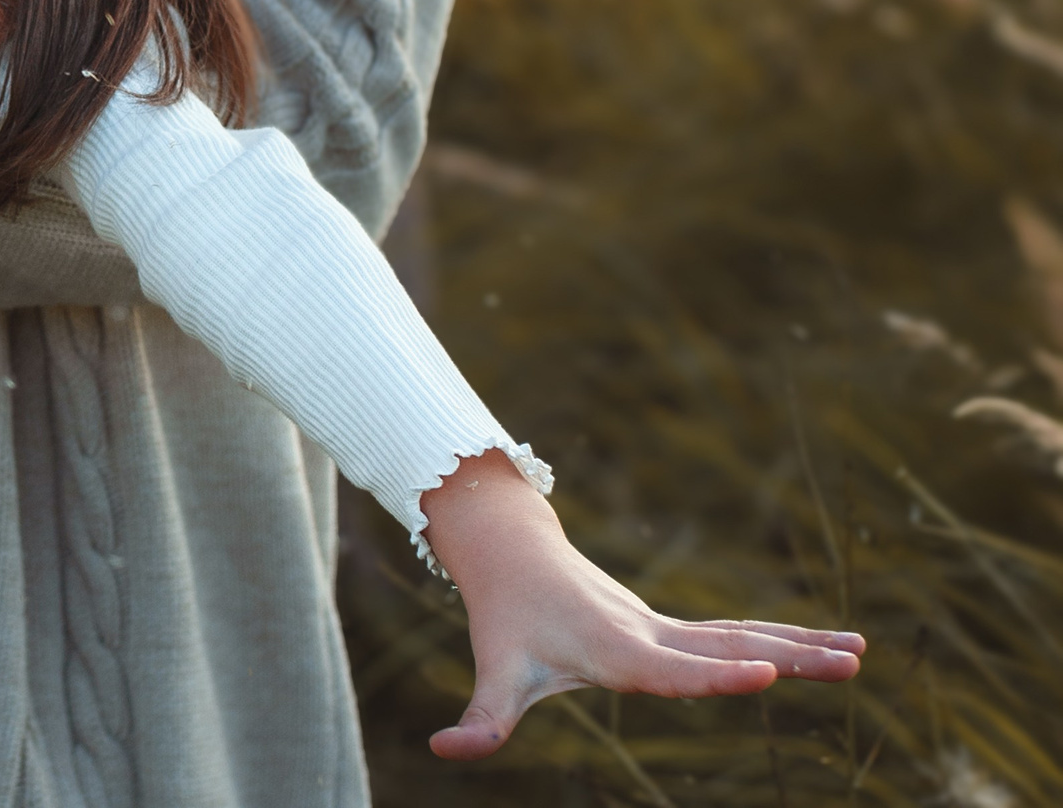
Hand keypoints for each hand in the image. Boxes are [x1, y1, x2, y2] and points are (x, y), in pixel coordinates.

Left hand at [420, 452, 864, 758]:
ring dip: (799, 643)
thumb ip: (480, 719)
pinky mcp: (671, 628)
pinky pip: (735, 631)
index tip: (764, 672)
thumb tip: (443, 750)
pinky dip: (781, 636)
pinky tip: (827, 644)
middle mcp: (648, 634)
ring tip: (860, 653)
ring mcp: (664, 627)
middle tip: (850, 661)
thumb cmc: (505, 619)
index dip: (715, 676)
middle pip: (727, 646)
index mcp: (613, 650)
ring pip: (741, 633)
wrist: (513, 553)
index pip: (670, 670)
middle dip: (788, 656)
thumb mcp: (492, 671)